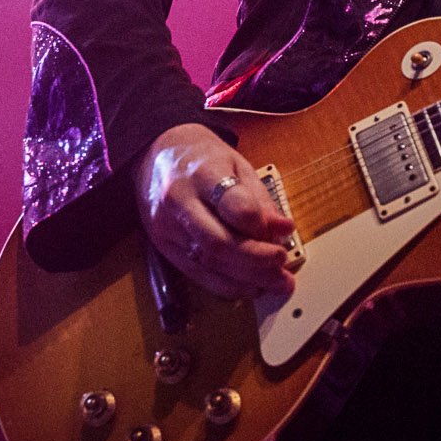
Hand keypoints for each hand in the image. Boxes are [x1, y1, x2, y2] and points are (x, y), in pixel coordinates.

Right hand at [132, 123, 295, 299]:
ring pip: (208, 262)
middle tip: (283, 267)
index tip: (281, 235)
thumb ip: (259, 198)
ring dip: (246, 278)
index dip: (260, 226)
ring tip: (275, 283)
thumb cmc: (201, 156)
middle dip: (256, 261)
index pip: (233, 205)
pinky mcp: (162, 245)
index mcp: (202, 172)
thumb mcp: (237, 164)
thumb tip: (284, 229)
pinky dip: (225, 285)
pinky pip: (195, 272)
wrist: (156, 154)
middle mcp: (179, 201)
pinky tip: (249, 286)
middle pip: (218, 242)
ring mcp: (166, 226)